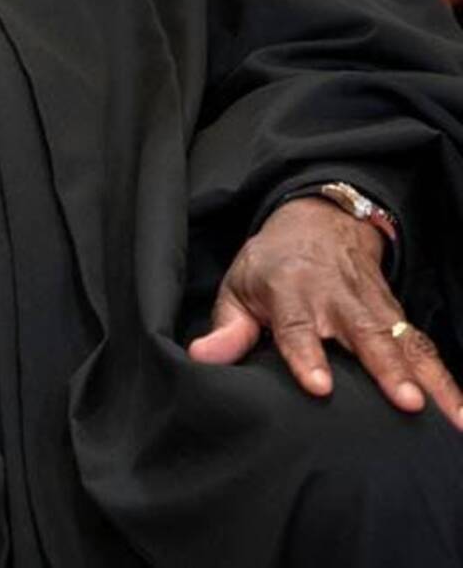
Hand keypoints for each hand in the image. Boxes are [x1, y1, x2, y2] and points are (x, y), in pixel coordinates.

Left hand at [188, 197, 462, 427]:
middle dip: (385, 367)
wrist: (319, 220)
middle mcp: (336, 296)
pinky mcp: (397, 313)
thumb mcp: (240, 285)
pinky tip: (460, 415)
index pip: (297, 325)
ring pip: (404, 341)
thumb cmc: (272, 264)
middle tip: (405, 401)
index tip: (319, 386)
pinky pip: (423, 346)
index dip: (306, 354)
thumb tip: (203, 358)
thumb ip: (228, 327)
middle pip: (363, 334)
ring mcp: (372, 304)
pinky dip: (447, 380)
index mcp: (290, 289)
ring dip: (428, 378)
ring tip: (451, 420)